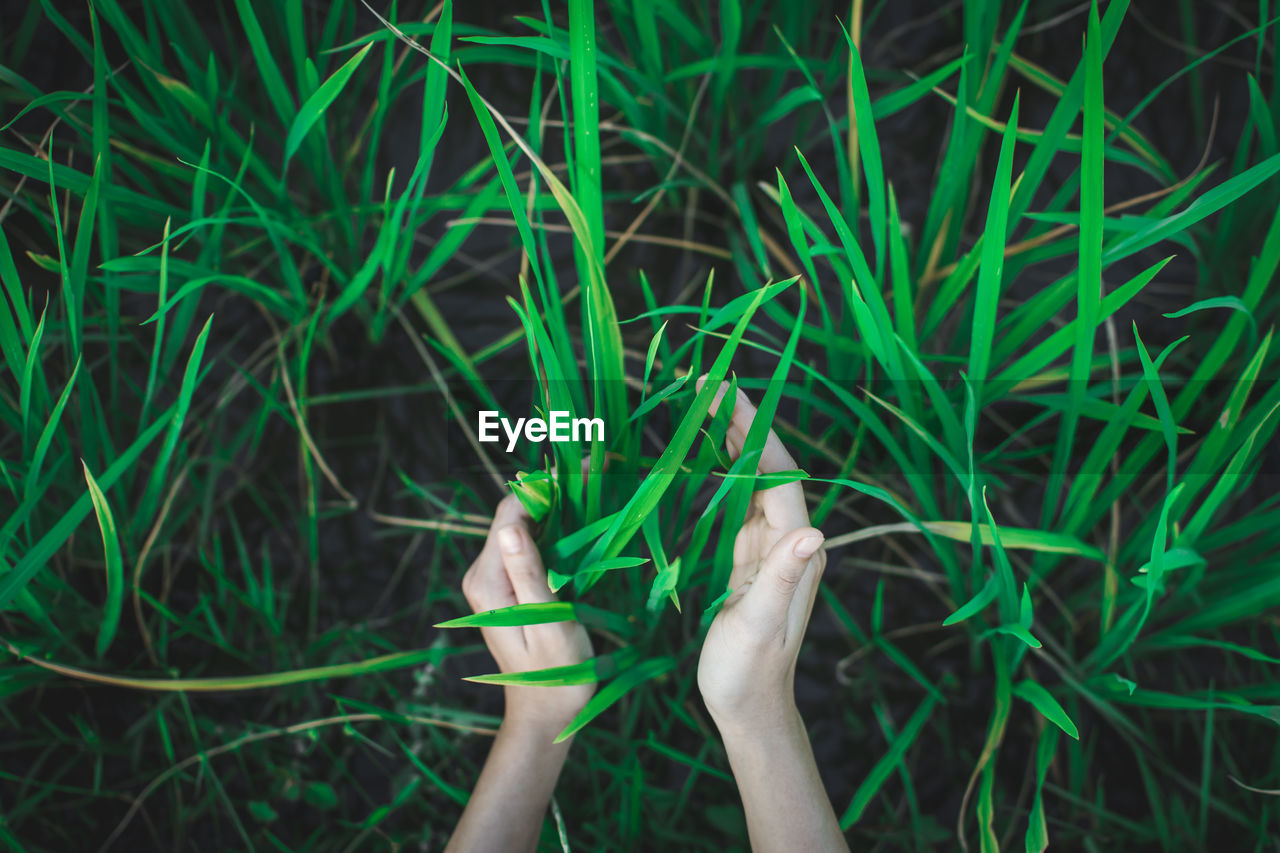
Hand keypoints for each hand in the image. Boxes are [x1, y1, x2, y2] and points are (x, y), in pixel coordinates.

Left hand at [461, 495, 593, 734]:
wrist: (547, 712)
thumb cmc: (554, 673)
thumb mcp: (547, 622)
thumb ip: (529, 573)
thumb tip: (511, 525)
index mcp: (488, 581)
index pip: (511, 512)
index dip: (547, 487)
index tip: (587, 470)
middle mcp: (484, 573)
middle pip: (517, 514)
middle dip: (557, 491)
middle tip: (601, 471)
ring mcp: (495, 579)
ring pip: (525, 526)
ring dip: (560, 507)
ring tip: (598, 487)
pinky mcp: (510, 585)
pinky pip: (530, 545)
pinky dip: (557, 529)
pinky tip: (584, 520)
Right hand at [696, 381, 825, 730]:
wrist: (749, 705)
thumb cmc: (749, 670)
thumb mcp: (760, 624)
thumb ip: (782, 576)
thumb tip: (812, 529)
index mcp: (796, 549)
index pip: (777, 472)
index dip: (754, 428)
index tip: (724, 391)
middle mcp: (790, 540)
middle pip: (767, 466)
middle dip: (741, 422)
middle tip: (705, 383)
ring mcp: (772, 548)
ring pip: (753, 478)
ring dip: (732, 439)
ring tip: (703, 404)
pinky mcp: (752, 558)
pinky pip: (739, 500)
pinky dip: (722, 469)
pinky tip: (705, 456)